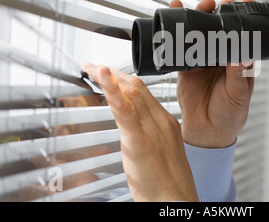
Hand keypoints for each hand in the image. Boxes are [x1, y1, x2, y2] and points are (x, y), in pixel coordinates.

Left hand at [83, 63, 197, 201]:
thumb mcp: (161, 153)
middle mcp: (161, 121)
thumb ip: (149, 135)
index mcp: (167, 123)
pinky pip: (125, 109)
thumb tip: (135, 129)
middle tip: (95, 66)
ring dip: (109, 76)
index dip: (125, 79)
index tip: (110, 73)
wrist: (175, 202)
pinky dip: (112, 90)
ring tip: (92, 67)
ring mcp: (153, 129)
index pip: (145, 92)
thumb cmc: (168, 185)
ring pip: (131, 92)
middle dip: (115, 74)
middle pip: (137, 87)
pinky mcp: (140, 140)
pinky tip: (101, 76)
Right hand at [170, 0, 255, 147]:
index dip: (243, 18)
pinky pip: (180, 45)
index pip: (242, 34)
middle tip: (219, 4)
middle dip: (219, 12)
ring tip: (200, 5)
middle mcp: (220, 57)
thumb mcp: (238, 95)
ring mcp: (202, 59)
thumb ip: (237, 77)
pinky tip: (173, 14)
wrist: (207, 132)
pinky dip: (175, 31)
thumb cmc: (230, 114)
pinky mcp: (185, 66)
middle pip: (219, 28)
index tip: (245, 4)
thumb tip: (239, 58)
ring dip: (198, 16)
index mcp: (238, 61)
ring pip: (200, 32)